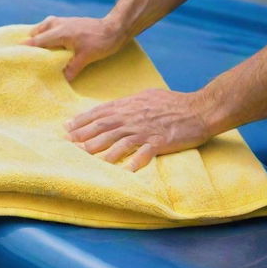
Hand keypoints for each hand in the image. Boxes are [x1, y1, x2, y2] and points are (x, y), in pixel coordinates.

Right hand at [22, 15, 124, 80]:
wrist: (114, 28)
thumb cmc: (101, 42)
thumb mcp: (85, 58)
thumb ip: (71, 70)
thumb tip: (61, 82)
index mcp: (58, 32)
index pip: (35, 42)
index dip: (24, 50)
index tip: (14, 57)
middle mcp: (56, 24)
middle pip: (34, 34)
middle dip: (28, 44)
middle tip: (24, 58)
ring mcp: (61, 21)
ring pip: (41, 29)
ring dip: (37, 39)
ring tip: (35, 54)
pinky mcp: (66, 22)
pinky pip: (48, 28)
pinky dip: (44, 35)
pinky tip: (47, 46)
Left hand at [64, 88, 212, 170]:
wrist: (199, 108)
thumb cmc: (173, 103)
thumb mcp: (146, 97)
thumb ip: (128, 104)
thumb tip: (114, 108)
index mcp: (129, 106)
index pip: (100, 113)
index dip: (82, 120)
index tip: (67, 128)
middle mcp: (133, 117)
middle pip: (103, 127)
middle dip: (83, 136)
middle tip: (68, 144)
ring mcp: (145, 130)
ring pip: (117, 141)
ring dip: (100, 150)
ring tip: (86, 157)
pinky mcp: (159, 141)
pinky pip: (144, 153)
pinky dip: (133, 161)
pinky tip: (124, 170)